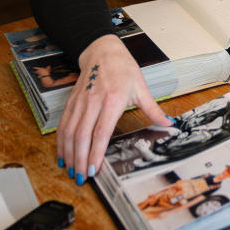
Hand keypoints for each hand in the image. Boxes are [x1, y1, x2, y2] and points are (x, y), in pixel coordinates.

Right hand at [57, 35, 171, 184]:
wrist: (102, 51)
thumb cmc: (123, 69)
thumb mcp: (141, 88)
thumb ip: (153, 109)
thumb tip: (169, 123)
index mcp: (112, 100)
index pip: (101, 132)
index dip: (95, 152)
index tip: (94, 169)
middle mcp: (93, 103)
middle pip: (82, 136)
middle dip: (80, 159)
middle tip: (81, 177)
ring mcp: (80, 103)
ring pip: (69, 133)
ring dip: (69, 155)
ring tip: (72, 171)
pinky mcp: (70, 103)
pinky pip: (63, 126)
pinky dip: (61, 143)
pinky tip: (63, 155)